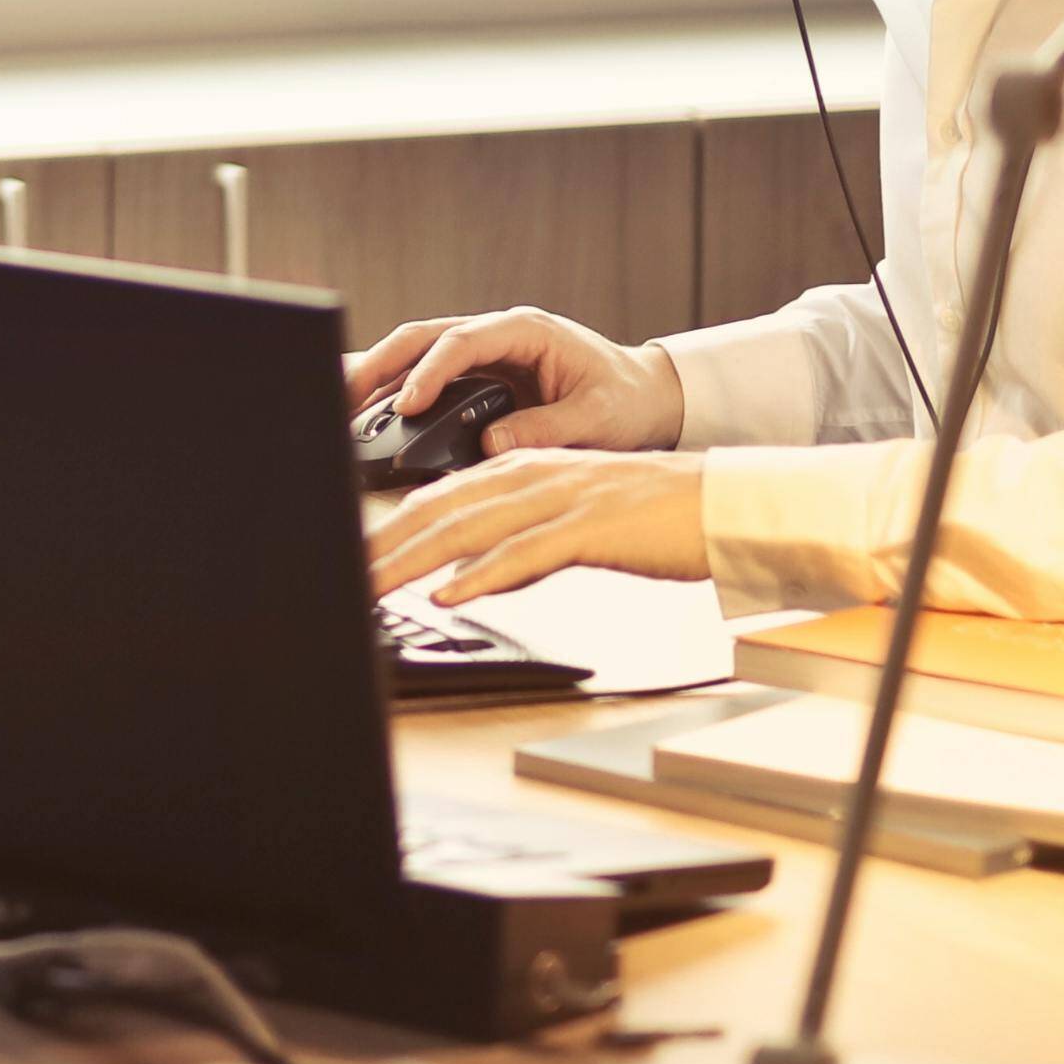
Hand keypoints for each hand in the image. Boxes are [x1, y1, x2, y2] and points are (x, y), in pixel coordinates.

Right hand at [342, 304, 681, 457]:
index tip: (408, 406)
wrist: (644, 396)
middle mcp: (496, 334)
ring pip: (414, 354)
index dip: (429, 372)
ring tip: (341, 408)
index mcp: (525, 330)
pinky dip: (395, 394)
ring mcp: (484, 354)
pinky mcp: (477, 377)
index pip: (461, 341)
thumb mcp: (596, 418)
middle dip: (379, 364)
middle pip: (421, 337)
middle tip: (344, 398)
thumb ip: (546, 429)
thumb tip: (489, 445)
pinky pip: (426, 378)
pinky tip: (370, 417)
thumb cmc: (626, 401)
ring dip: (378, 377)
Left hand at [372, 448, 710, 600]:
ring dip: (413, 560)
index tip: (350, 558)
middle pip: (439, 510)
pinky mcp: (591, 527)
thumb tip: (467, 575)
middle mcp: (533, 475)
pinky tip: (450, 593)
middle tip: (339, 575)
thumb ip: (519, 543)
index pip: (438, 499)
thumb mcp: (572, 525)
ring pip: (469, 528)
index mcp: (525, 470)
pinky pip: (526, 552)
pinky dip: (482, 574)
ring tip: (370, 587)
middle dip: (382, 545)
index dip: (387, 529)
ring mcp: (561, 498)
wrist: (724, 504)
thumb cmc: (654, 519)